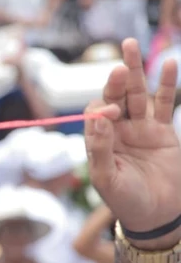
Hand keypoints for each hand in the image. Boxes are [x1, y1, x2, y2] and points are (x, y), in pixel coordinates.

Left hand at [85, 38, 180, 249]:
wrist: (158, 218)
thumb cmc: (127, 202)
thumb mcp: (108, 180)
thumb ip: (101, 148)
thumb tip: (97, 117)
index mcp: (99, 141)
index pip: (96, 112)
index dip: (102, 108)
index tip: (112, 115)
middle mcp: (117, 131)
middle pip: (114, 96)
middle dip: (116, 80)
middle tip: (120, 65)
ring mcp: (140, 129)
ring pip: (136, 94)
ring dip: (135, 71)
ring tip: (131, 45)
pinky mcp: (162, 132)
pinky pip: (163, 103)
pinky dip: (166, 84)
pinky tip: (167, 64)